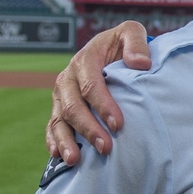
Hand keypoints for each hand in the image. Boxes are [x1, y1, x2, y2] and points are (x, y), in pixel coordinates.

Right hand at [47, 21, 150, 163]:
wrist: (110, 50)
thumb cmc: (123, 44)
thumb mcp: (131, 33)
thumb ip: (136, 43)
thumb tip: (141, 63)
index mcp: (85, 60)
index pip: (91, 85)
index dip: (103, 105)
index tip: (119, 124)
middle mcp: (68, 78)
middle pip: (73, 106)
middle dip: (89, 128)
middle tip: (106, 148)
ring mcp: (61, 95)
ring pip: (59, 119)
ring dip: (66, 141)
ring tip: (75, 160)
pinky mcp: (59, 108)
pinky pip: (52, 126)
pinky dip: (54, 141)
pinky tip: (60, 157)